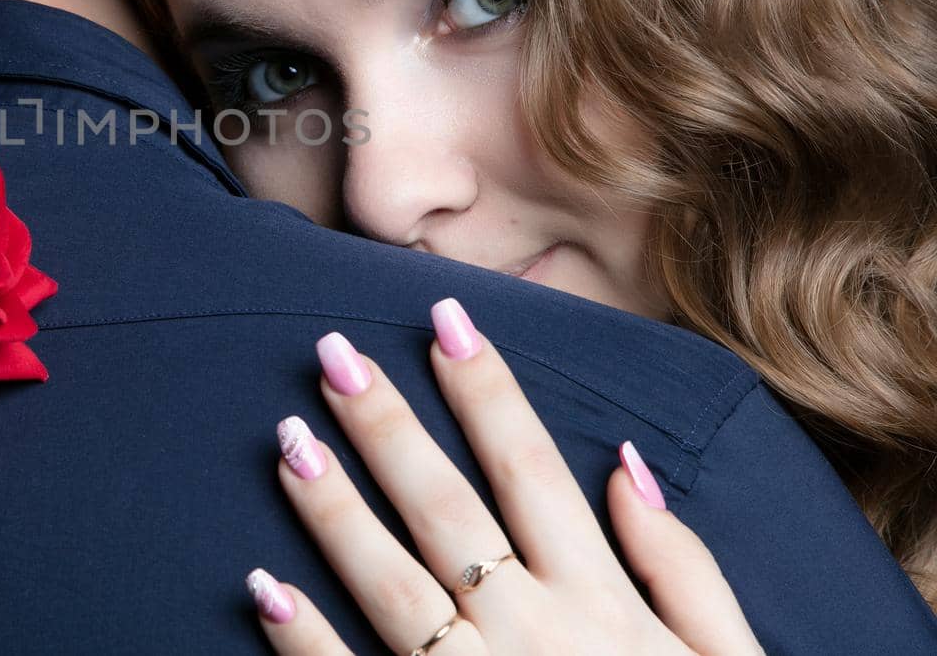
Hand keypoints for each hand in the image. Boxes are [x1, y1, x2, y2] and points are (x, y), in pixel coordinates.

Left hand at [247, 297, 762, 654]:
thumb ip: (683, 565)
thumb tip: (628, 462)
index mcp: (599, 601)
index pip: (531, 468)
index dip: (486, 389)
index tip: (444, 319)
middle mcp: (533, 633)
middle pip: (447, 509)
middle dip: (388, 427)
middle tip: (332, 352)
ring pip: (392, 585)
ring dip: (335, 511)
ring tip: (286, 438)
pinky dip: (305, 639)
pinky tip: (260, 586)